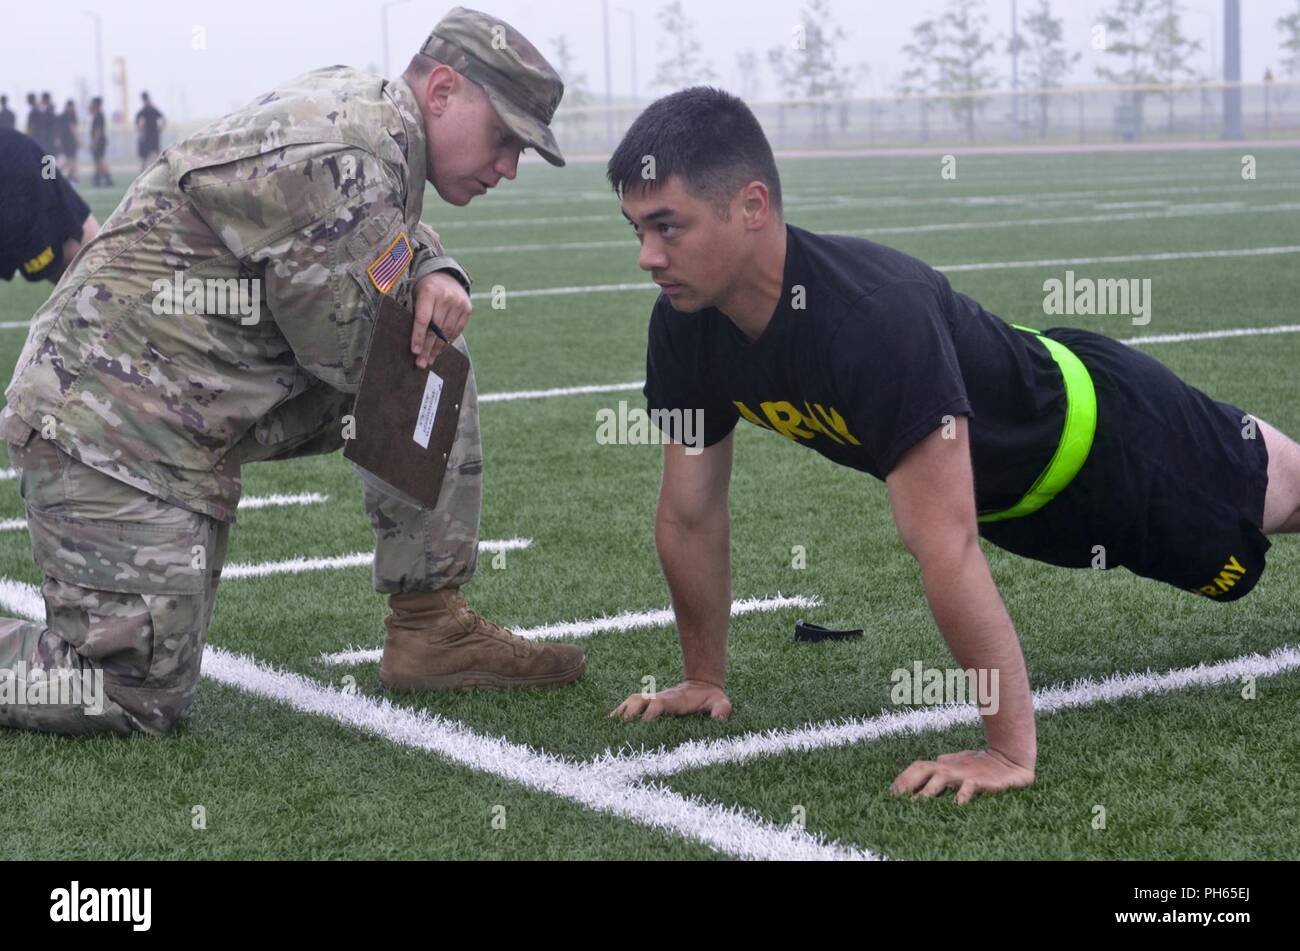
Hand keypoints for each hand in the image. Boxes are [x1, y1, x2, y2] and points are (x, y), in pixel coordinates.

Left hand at [411, 271, 470, 367]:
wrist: (446, 275)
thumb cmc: (425, 289)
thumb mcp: (416, 295)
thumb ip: (414, 313)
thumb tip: (413, 342)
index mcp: (429, 291)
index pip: (423, 319)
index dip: (418, 336)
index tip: (414, 352)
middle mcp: (446, 297)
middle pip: (436, 329)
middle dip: (427, 348)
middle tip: (421, 363)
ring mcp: (458, 303)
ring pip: (447, 332)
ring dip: (437, 348)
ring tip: (429, 360)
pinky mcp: (467, 309)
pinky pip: (456, 330)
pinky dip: (447, 342)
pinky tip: (439, 350)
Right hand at [610, 679, 731, 721]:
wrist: (703, 685)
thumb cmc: (711, 698)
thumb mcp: (721, 702)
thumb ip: (722, 709)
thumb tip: (719, 718)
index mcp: (673, 700)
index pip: (658, 704)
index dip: (650, 713)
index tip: (643, 725)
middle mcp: (659, 698)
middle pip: (638, 700)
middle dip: (628, 712)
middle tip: (616, 729)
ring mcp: (652, 700)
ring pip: (631, 702)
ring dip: (619, 713)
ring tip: (605, 728)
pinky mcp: (648, 705)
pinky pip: (630, 707)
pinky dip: (619, 714)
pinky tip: (607, 726)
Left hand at [890, 749, 1034, 804]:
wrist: (1010, 759)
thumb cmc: (980, 763)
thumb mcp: (958, 764)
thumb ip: (943, 766)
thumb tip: (928, 766)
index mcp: (943, 765)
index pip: (917, 767)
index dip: (903, 778)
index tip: (890, 793)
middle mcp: (950, 768)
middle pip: (923, 769)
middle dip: (908, 782)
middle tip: (896, 798)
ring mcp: (964, 774)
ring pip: (941, 779)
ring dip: (928, 791)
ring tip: (917, 803)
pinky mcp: (982, 781)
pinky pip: (970, 788)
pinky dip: (962, 795)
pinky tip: (957, 805)